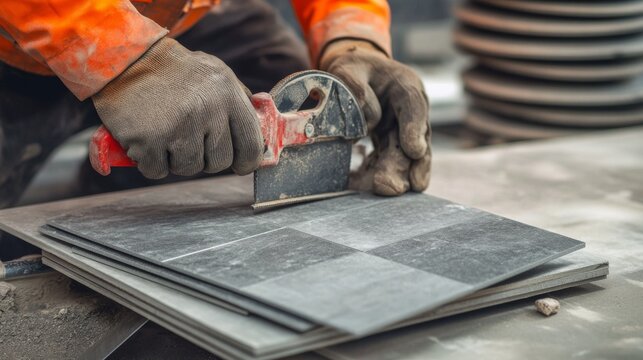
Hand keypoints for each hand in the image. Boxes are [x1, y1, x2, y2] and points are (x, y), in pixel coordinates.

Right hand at [92, 37, 263, 178]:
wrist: (127, 58)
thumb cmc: (176, 71)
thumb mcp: (217, 75)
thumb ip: (240, 102)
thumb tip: (261, 133)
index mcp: (228, 95)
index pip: (250, 145)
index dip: (246, 162)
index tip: (239, 166)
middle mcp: (207, 111)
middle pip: (218, 163)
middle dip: (205, 158)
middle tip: (189, 140)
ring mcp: (178, 127)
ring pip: (188, 169)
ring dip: (176, 159)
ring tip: (166, 133)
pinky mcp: (148, 141)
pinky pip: (157, 171)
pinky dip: (150, 161)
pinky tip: (146, 138)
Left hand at [320, 40, 430, 195]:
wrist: (357, 77)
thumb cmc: (354, 70)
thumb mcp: (349, 66)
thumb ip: (352, 80)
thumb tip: (358, 102)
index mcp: (405, 84)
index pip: (414, 105)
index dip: (415, 128)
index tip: (415, 151)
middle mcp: (410, 110)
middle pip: (413, 138)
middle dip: (405, 164)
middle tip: (395, 185)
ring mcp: (403, 130)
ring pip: (405, 156)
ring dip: (399, 175)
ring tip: (390, 190)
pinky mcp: (392, 145)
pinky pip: (390, 162)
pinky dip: (385, 176)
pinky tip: (379, 189)